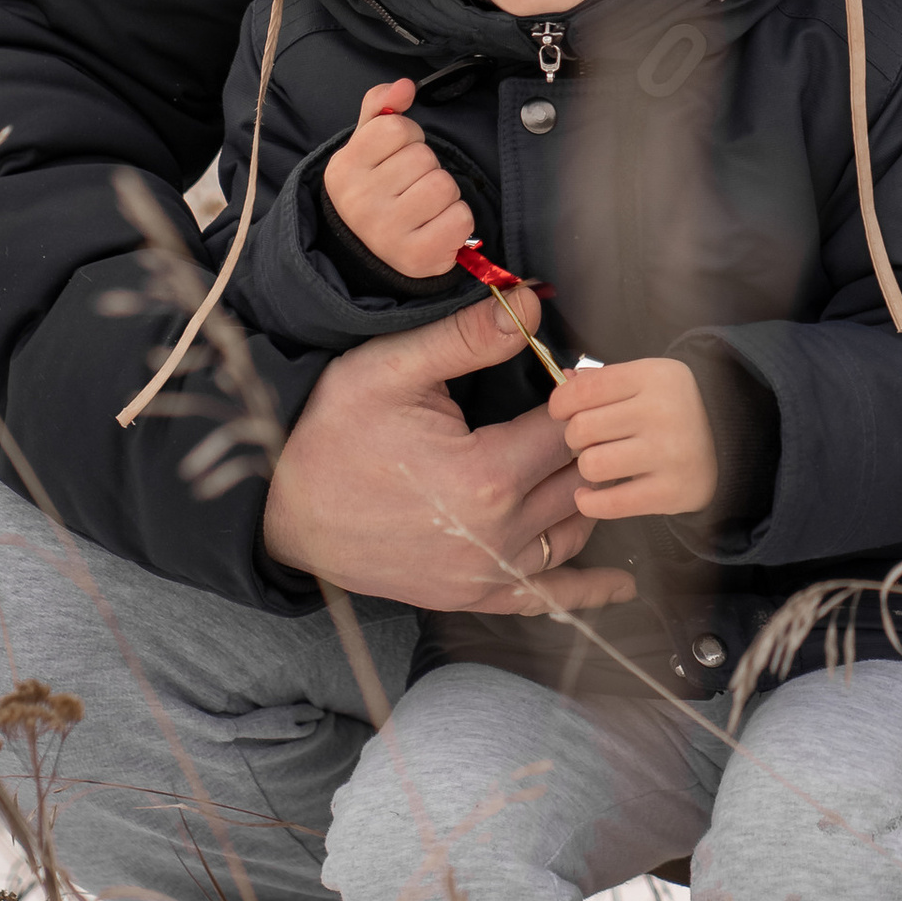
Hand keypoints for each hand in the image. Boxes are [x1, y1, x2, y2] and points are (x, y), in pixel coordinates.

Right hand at [262, 287, 637, 609]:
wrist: (284, 510)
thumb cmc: (331, 435)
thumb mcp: (389, 371)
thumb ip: (466, 338)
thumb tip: (530, 302)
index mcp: (486, 475)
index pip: (570, 429)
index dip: (581, 398)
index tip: (578, 375)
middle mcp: (498, 533)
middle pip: (582, 480)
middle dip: (594, 443)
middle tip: (599, 414)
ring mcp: (487, 572)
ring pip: (576, 532)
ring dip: (591, 495)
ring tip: (600, 462)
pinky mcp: (472, 595)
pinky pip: (545, 597)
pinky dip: (585, 590)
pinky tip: (617, 585)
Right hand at [322, 77, 475, 280]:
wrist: (370, 250)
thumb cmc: (375, 185)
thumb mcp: (366, 143)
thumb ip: (380, 106)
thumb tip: (404, 85)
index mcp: (344, 169)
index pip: (396, 128)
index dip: (409, 136)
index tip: (399, 154)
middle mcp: (360, 202)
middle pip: (424, 158)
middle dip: (426, 167)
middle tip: (410, 186)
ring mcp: (387, 233)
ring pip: (444, 186)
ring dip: (444, 193)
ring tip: (423, 205)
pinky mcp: (417, 257)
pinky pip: (460, 218)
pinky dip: (456, 219)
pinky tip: (435, 226)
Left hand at [551, 357, 718, 520]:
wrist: (734, 444)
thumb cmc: (678, 409)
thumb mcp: (649, 380)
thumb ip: (606, 379)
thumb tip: (565, 381)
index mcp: (656, 376)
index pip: (585, 389)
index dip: (561, 403)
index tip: (562, 412)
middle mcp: (663, 411)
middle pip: (582, 428)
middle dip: (576, 437)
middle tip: (590, 441)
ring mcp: (670, 453)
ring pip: (592, 465)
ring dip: (588, 467)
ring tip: (601, 463)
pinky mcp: (672, 491)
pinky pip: (610, 504)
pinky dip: (590, 502)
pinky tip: (590, 495)